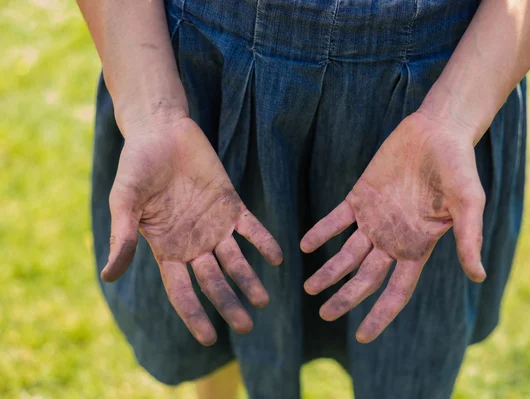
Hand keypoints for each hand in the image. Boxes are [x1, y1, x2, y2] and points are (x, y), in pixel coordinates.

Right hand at [102, 111, 282, 345]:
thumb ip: (122, 237)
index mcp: (167, 249)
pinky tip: (277, 257)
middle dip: (229, 304)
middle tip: (247, 325)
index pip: (183, 291)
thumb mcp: (125, 201)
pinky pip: (251, 228)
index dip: (194, 315)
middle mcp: (194, 244)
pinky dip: (264, 242)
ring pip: (236, 260)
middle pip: (214, 282)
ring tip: (264, 299)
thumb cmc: (137, 166)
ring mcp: (215, 226)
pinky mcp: (232, 204)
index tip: (209, 339)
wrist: (162, 131)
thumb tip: (108, 276)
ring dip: (250, 280)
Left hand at [301, 111, 486, 342]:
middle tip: (323, 313)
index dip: (380, 315)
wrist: (438, 131)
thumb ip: (468, 238)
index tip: (362, 337)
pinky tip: (305, 244)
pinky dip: (322, 231)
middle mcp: (392, 238)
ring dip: (328, 270)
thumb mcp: (468, 203)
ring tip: (308, 287)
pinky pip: (336, 219)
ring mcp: (374, 219)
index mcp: (417, 247)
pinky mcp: (360, 196)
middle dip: (345, 297)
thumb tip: (478, 276)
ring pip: (346, 253)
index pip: (396, 291)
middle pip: (365, 278)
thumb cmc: (458, 167)